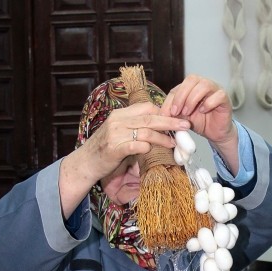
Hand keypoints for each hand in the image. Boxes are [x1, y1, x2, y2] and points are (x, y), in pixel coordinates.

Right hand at [59, 102, 190, 216]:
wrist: (85, 163)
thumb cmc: (105, 149)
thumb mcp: (119, 133)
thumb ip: (136, 128)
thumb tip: (159, 129)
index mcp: (120, 114)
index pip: (146, 107)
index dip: (164, 112)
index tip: (177, 118)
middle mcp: (118, 121)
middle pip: (150, 118)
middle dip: (170, 122)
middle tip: (185, 125)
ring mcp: (116, 134)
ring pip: (146, 131)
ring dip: (163, 138)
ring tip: (174, 143)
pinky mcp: (114, 149)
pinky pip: (135, 146)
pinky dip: (147, 148)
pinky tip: (153, 151)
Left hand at [161, 75, 238, 172]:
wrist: (216, 133)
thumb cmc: (200, 122)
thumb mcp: (183, 117)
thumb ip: (174, 112)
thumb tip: (161, 114)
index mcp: (192, 87)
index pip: (179, 86)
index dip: (171, 99)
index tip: (166, 114)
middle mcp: (204, 84)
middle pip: (191, 79)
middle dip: (181, 96)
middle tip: (176, 112)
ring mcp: (216, 89)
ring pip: (204, 85)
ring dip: (192, 99)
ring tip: (188, 113)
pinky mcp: (225, 98)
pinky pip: (218, 95)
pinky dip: (209, 103)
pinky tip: (203, 111)